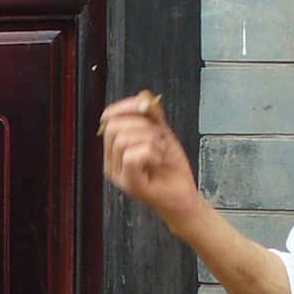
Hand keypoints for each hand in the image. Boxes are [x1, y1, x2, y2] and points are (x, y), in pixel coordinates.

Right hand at [99, 90, 202, 224]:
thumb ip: (152, 115)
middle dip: (142, 125)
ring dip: (149, 139)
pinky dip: (150, 152)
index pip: (110, 118)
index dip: (127, 106)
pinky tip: (158, 159)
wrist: (184, 196)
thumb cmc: (171, 169)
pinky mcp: (129, 184)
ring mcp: (118, 174)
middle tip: (158, 139)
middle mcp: (112, 162)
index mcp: (115, 149)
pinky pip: (131, 156)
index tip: (146, 106)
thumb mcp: (162, 134)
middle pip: (114, 127)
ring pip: (122, 139)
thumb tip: (143, 96)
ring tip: (160, 150)